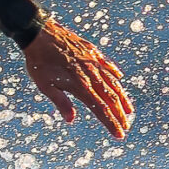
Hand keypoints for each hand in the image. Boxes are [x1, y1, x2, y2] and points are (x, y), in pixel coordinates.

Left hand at [24, 19, 133, 138]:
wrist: (40, 33)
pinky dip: (114, 74)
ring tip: (129, 110)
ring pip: (113, 82)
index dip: (111, 122)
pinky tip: (120, 80)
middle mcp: (91, 74)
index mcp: (80, 85)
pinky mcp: (92, 52)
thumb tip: (71, 120)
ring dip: (122, 98)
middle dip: (119, 114)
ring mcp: (93, 62)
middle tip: (126, 127)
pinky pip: (107, 65)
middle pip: (110, 98)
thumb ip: (60, 102)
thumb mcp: (45, 85)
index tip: (120, 134)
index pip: (100, 109)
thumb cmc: (39, 62)